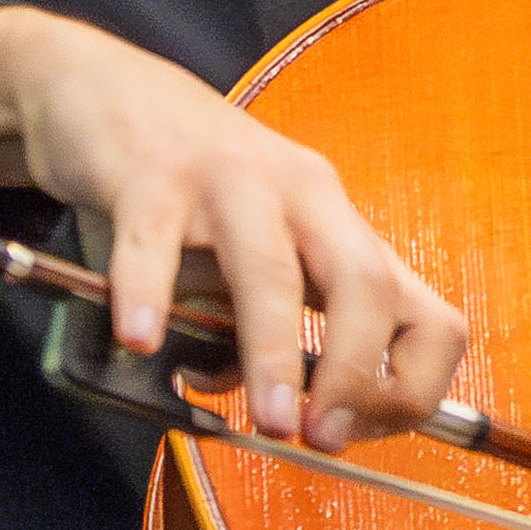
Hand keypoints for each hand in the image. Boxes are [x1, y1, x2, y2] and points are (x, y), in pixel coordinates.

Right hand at [0, 4, 474, 446]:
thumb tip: (274, 414)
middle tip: (323, 438)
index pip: (426, 316)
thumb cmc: (188, 191)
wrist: (104, 91)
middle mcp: (299, 196)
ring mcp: (226, 180)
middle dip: (356, 372)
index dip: (409, 387)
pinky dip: (150, 295)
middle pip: (362, 285)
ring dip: (276, 353)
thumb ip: (265, 335)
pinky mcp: (149, 174)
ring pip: (268, 268)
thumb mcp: (251, 258)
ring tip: (271, 419)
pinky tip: (142, 341)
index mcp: (338, 228)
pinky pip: (153, 242)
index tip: (357, 436)